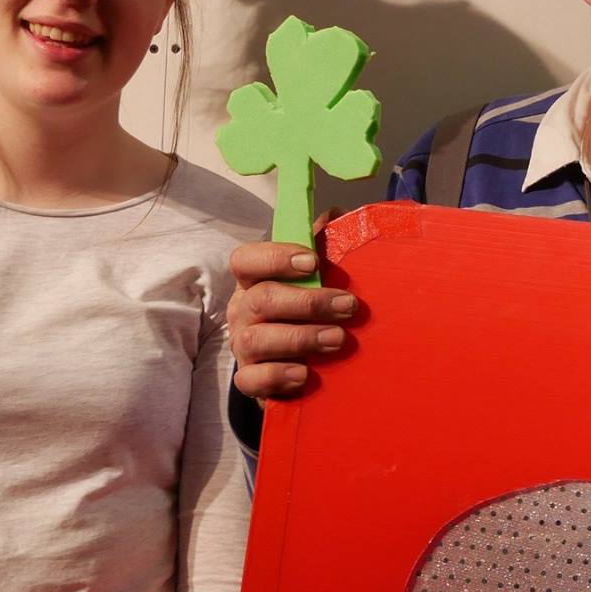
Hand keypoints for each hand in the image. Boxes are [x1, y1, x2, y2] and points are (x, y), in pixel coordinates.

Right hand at [228, 212, 357, 398]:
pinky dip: (277, 376)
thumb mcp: (317, 279)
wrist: (300, 368)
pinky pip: (251, 379)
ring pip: (257, 338)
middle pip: (261, 299)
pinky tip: (305, 374)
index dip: (275, 257)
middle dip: (308, 302)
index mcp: (256, 281)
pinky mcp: (250, 379)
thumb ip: (324, 245)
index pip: (246, 260)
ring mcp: (243, 346)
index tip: (313, 262)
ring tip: (338, 339)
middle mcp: (244, 311)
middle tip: (348, 306)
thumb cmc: (308, 314)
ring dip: (301, 337)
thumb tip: (336, 212)